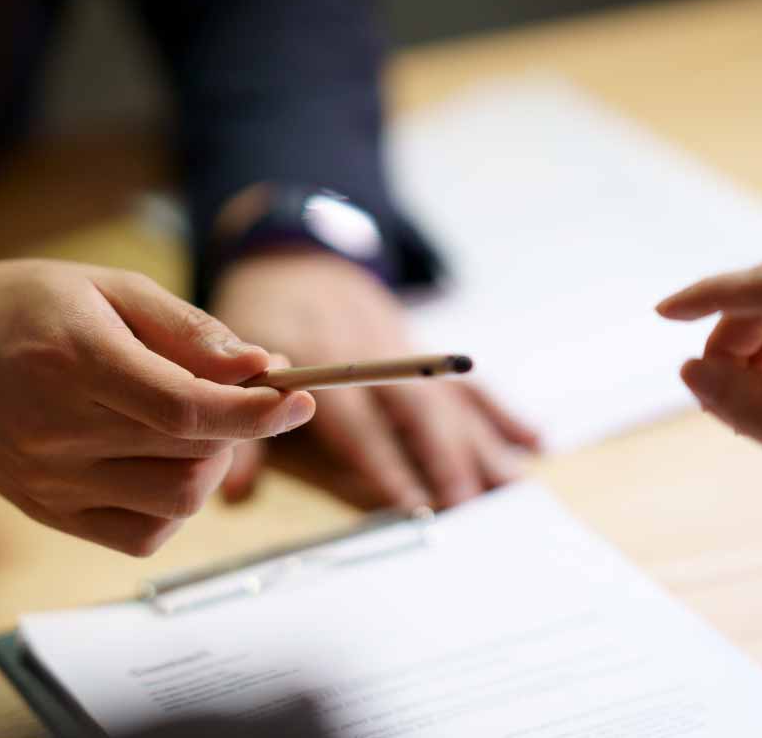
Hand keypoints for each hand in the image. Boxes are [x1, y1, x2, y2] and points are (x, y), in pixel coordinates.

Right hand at [0, 259, 314, 555]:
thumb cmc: (23, 306)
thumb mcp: (107, 287)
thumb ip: (187, 328)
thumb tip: (260, 365)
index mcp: (75, 360)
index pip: (185, 408)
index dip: (255, 411)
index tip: (298, 398)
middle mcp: (59, 430)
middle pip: (189, 453)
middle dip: (239, 423)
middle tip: (236, 391)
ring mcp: (51, 481)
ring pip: (175, 502)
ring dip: (210, 465)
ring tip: (191, 423)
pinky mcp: (49, 512)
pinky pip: (141, 534)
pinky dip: (173, 505)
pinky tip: (161, 461)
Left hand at [209, 250, 539, 509]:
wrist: (289, 255)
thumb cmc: (257, 324)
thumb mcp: (228, 370)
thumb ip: (239, 433)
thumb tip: (232, 496)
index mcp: (318, 357)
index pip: (357, 420)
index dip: (383, 463)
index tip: (408, 504)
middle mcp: (369, 351)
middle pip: (415, 411)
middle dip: (444, 460)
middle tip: (466, 506)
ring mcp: (402, 346)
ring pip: (448, 399)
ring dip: (482, 444)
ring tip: (511, 488)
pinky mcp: (421, 345)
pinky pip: (464, 383)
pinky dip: (501, 412)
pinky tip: (533, 441)